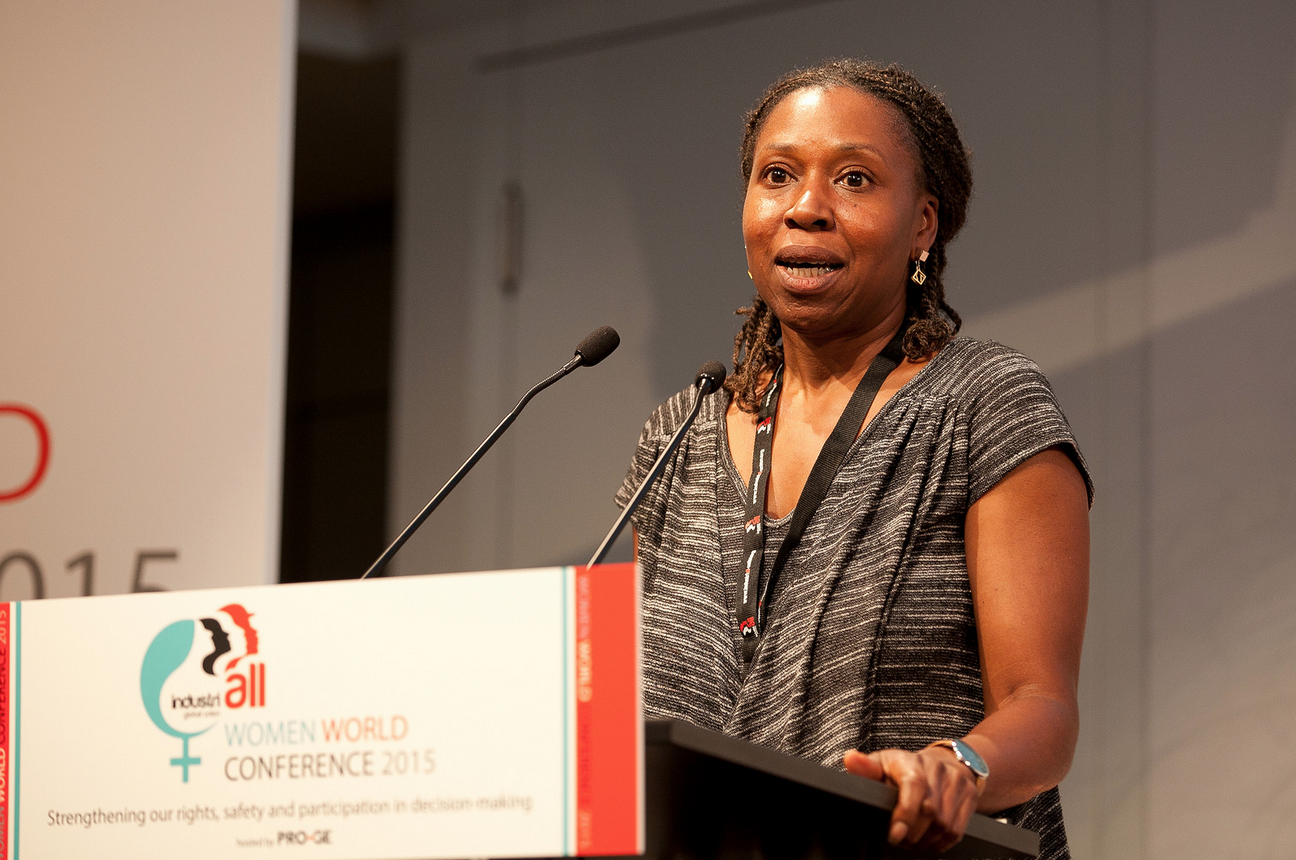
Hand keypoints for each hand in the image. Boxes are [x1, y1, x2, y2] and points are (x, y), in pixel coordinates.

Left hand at [843, 746, 983, 852]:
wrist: (942, 763)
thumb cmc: (904, 768)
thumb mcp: (881, 765)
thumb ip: (866, 768)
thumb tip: (850, 759)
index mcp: (911, 761)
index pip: (914, 785)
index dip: (905, 813)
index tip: (895, 835)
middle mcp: (936, 768)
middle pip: (930, 811)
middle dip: (913, 833)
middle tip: (901, 841)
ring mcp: (956, 781)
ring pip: (945, 823)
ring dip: (927, 840)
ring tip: (913, 841)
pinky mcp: (969, 795)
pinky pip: (958, 829)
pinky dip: (942, 842)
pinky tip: (930, 840)